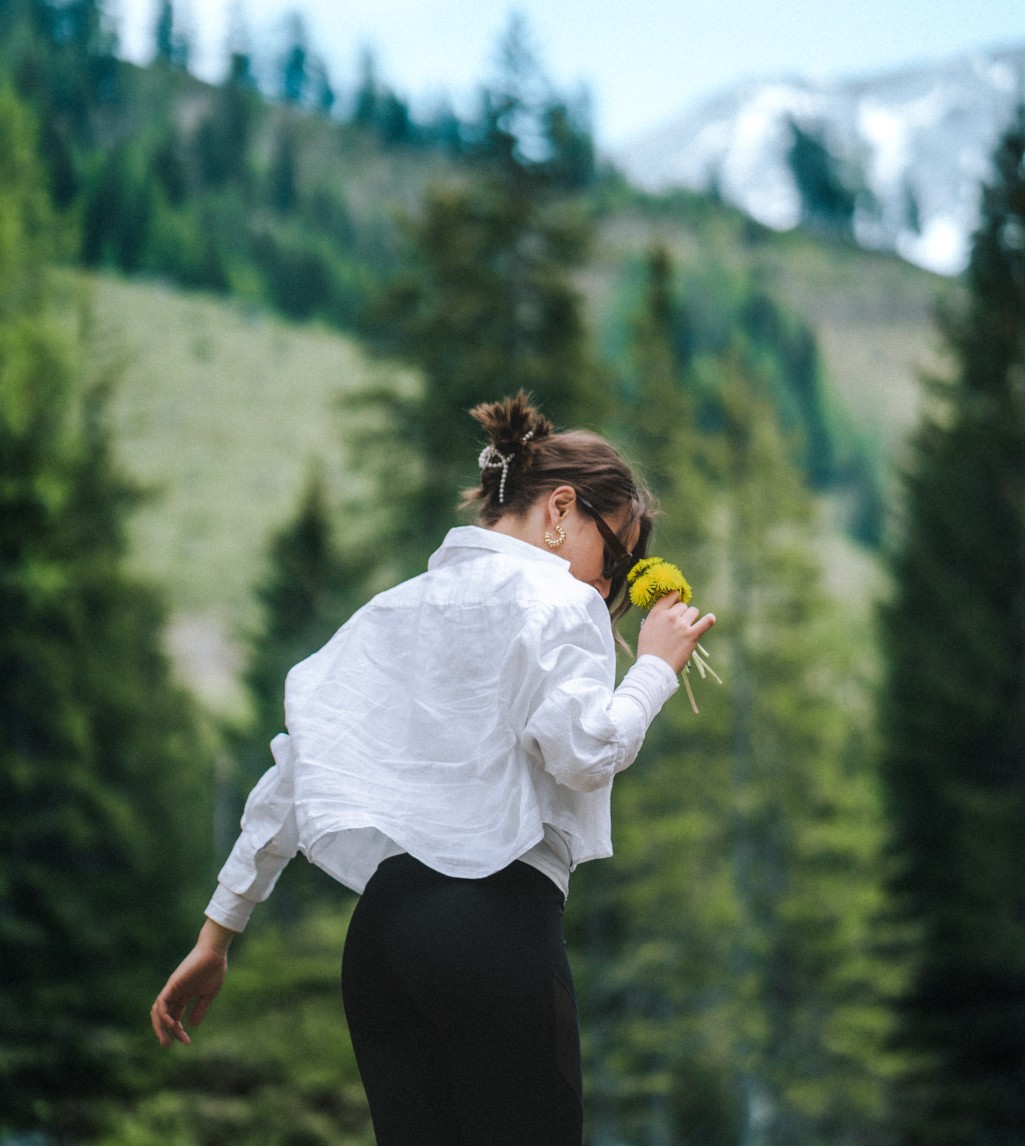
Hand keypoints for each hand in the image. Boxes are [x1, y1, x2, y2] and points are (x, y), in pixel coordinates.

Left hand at [150, 918, 234, 1046]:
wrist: (215, 953)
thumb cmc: (214, 970)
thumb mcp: (208, 994)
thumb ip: (200, 1009)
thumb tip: (191, 1026)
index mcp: (184, 996)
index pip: (175, 1017)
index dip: (178, 1032)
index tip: (186, 1042)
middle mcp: (175, 994)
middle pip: (163, 1016)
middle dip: (164, 1032)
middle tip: (168, 1046)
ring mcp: (172, 989)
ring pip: (158, 1011)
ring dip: (159, 1027)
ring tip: (166, 1040)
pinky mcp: (172, 984)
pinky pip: (162, 1002)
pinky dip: (163, 1014)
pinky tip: (172, 1024)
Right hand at [637, 592, 715, 675]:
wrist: (654, 668)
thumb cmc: (648, 650)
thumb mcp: (646, 628)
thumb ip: (657, 617)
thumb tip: (668, 610)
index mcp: (657, 613)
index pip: (670, 596)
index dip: (675, 599)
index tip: (676, 605)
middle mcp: (670, 616)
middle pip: (683, 605)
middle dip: (682, 614)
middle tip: (678, 626)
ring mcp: (681, 625)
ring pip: (693, 611)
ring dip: (691, 618)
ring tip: (687, 629)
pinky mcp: (692, 635)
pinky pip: (706, 622)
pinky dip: (709, 620)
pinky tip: (710, 619)